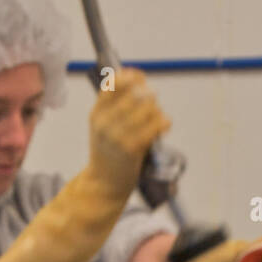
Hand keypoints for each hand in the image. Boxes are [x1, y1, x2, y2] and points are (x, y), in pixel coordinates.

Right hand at [87, 68, 171, 199]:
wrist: (104, 184)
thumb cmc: (109, 153)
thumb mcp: (103, 126)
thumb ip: (116, 104)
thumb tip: (139, 77)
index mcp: (96, 113)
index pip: (114, 83)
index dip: (131, 76)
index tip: (141, 79)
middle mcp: (104, 123)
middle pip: (135, 94)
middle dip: (149, 96)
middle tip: (153, 104)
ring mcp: (117, 136)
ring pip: (147, 108)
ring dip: (157, 110)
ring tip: (158, 118)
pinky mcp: (131, 148)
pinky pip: (154, 126)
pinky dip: (163, 122)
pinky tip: (165, 125)